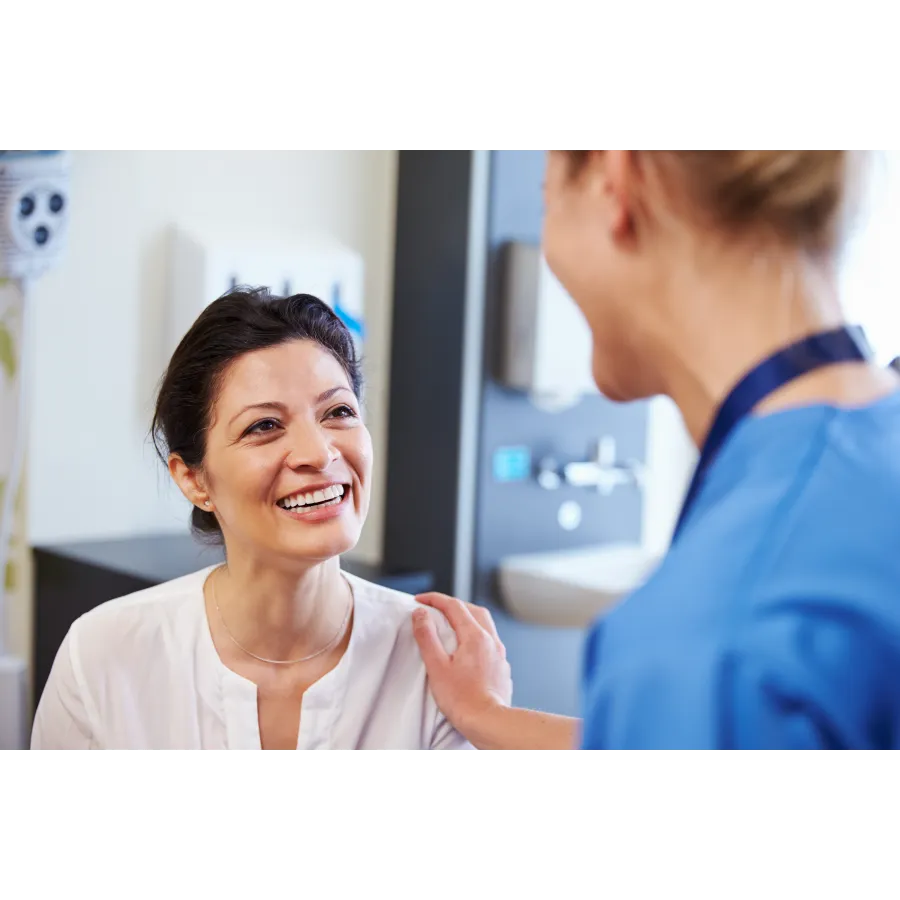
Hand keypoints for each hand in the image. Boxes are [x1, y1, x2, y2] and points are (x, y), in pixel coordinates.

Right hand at [412, 593, 512, 737]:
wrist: (488, 722)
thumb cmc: (462, 699)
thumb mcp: (436, 666)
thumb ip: (427, 637)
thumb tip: (421, 614)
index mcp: (475, 636)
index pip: (454, 606)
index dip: (435, 599)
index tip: (420, 599)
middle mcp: (491, 640)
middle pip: (473, 610)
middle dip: (453, 604)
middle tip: (436, 607)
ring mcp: (499, 653)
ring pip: (485, 624)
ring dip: (468, 617)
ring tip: (452, 623)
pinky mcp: (502, 667)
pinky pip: (490, 640)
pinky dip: (477, 634)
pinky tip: (468, 647)